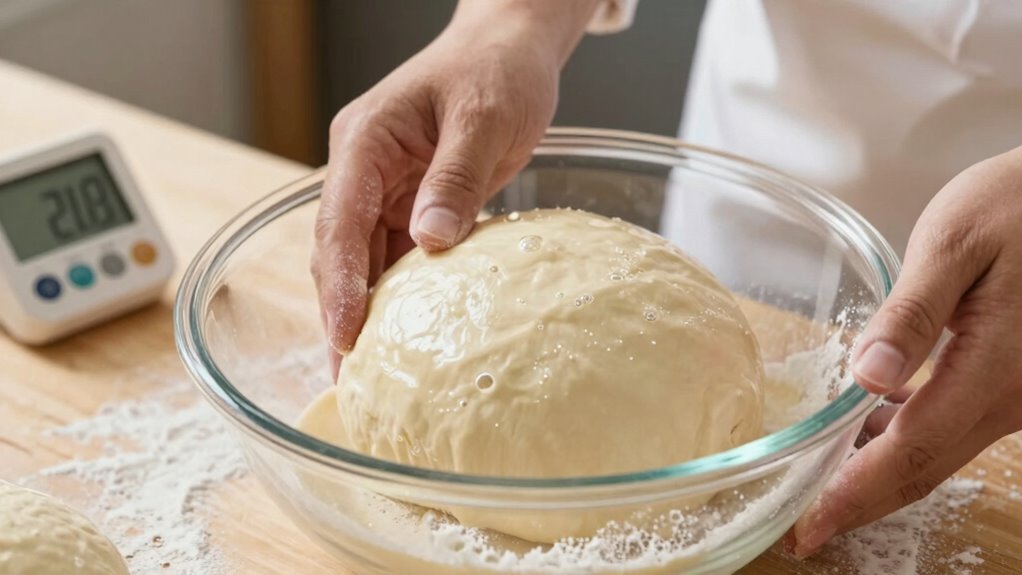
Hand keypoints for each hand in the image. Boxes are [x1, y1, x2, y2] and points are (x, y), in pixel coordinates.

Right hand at [311, 2, 599, 376]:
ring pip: (364, 261)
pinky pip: (397, 257)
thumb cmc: (496, 70)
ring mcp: (383, 190)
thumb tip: (431, 243)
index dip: (338, 284)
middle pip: (339, 252)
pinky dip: (399, 297)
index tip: (345, 335)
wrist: (511, 50)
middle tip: (350, 379)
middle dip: (341, 313)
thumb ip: (457, 177)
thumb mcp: (483, 118)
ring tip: (371, 375)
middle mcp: (363, 171)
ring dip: (366, 313)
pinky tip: (407, 337)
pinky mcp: (410, 205)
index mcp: (365, 142)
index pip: (339, 222)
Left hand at [789, 145, 1021, 556]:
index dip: (855, 495)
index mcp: (994, 369)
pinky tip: (865, 433)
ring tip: (819, 486)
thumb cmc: (1014, 205)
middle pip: (924, 469)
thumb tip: (869, 377)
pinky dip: (903, 443)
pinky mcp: (1011, 383)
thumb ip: (912, 314)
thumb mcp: (954, 244)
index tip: (807, 528)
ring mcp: (1016, 395)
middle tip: (803, 528)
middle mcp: (1011, 397)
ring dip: (879, 476)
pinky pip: (951, 429)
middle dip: (860, 503)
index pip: (911, 452)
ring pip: (937, 454)